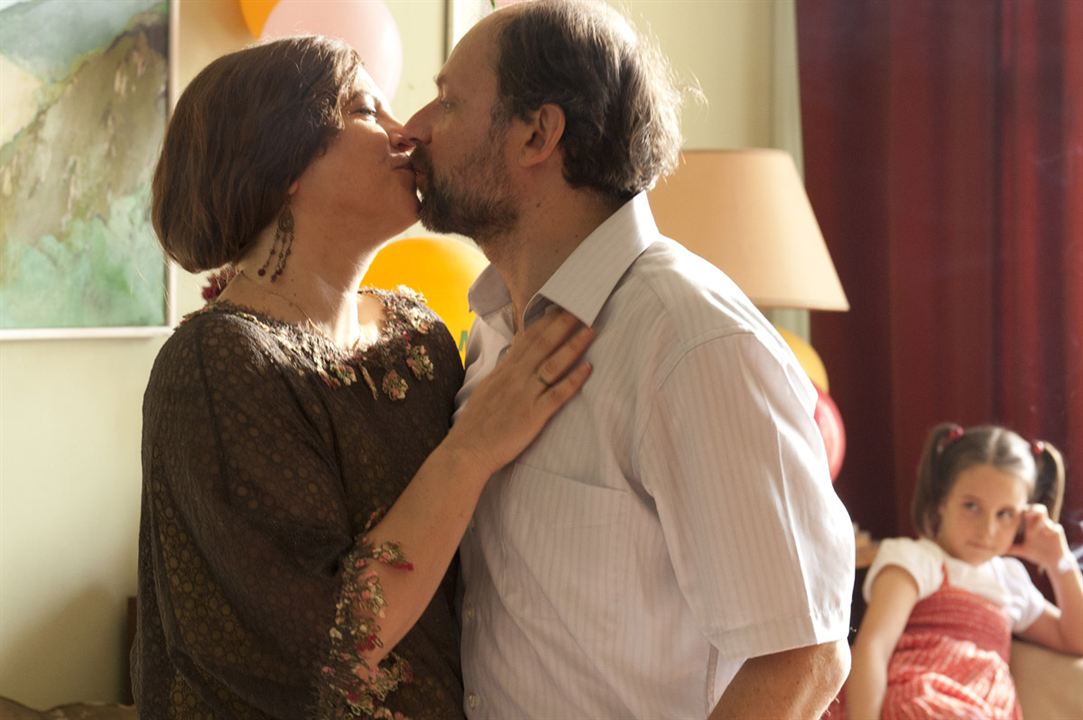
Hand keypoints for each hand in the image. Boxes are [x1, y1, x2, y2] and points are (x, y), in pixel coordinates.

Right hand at [446, 309, 592, 476]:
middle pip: (542, 344)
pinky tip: (589, 368)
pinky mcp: (533, 414)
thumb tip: (513, 359)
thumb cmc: (477, 424)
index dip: (545, 321)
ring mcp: (525, 394)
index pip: (527, 339)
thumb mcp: (487, 389)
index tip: (560, 306)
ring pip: (553, 364)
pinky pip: (557, 394)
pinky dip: (574, 380)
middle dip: (563, 324)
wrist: (467, 450)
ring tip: (591, 329)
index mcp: (504, 370)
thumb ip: (503, 373)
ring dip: (573, 345)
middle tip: (581, 306)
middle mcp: (515, 377)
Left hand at [1007, 504, 1072, 571]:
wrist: (1054, 563)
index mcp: (1031, 525)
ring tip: (1032, 532)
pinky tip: (1044, 536)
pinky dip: (1047, 530)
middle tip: (1024, 517)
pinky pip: (1054, 526)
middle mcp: (1040, 523)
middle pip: (1036, 507)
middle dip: (1030, 508)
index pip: (1025, 510)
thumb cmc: (1037, 554)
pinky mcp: (1057, 532)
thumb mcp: (1022, 550)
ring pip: (1043, 513)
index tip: (1012, 516)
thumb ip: (1010, 548)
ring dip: (1036, 520)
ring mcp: (1049, 526)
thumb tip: (995, 552)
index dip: (1019, 509)